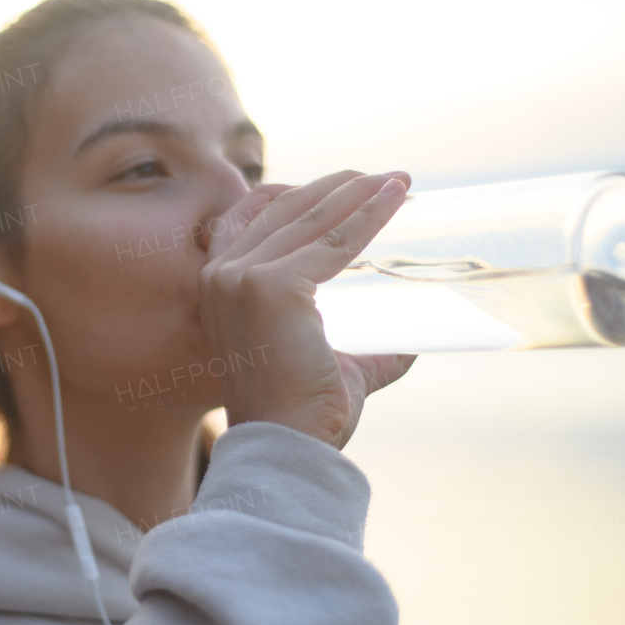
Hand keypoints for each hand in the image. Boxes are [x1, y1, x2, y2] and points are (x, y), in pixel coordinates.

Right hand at [199, 170, 417, 449]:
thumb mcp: (326, 363)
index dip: (298, 195)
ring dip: (358, 192)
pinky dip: (369, 215)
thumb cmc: (301, 415)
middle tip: (381, 178)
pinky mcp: (272, 286)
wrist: (286, 446)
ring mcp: (243, 278)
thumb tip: (406, 345)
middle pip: (284, 209)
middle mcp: (221, 275)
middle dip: (335, 188)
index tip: (343, 185)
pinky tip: (395, 198)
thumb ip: (361, 350)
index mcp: (218, 286)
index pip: (253, 218)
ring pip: (312, 219)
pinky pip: (335, 241)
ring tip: (396, 180)